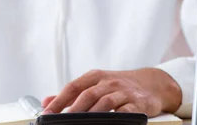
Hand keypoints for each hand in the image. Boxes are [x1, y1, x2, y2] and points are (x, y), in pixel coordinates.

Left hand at [41, 68, 181, 116]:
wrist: (150, 83)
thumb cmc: (117, 85)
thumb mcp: (95, 84)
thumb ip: (71, 94)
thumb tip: (46, 102)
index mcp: (95, 76)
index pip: (73, 87)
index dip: (59, 100)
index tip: (46, 114)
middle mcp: (108, 82)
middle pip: (88, 95)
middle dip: (73, 110)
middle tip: (61, 122)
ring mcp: (123, 92)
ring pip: (105, 103)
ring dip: (92, 115)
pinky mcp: (137, 104)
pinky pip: (125, 112)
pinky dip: (116, 118)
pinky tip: (109, 124)